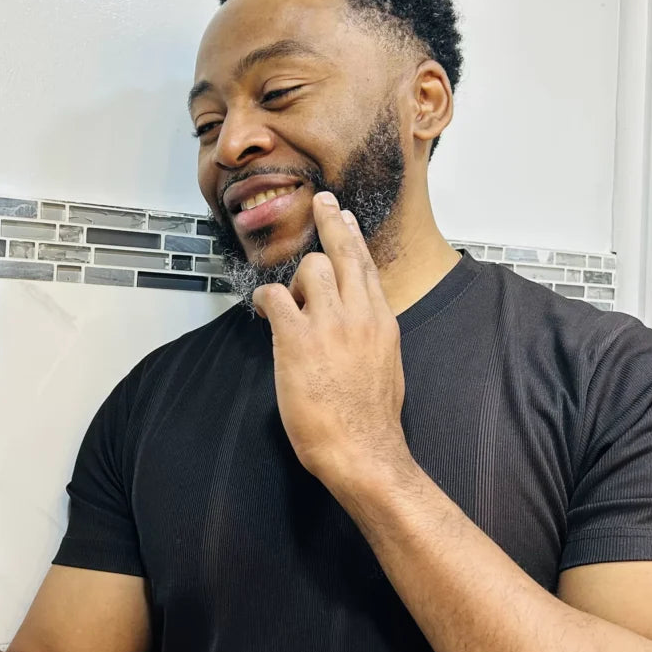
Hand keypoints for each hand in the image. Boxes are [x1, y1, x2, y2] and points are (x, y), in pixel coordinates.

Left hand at [252, 191, 411, 491]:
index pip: (366, 267)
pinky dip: (266, 298)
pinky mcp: (297, 338)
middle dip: (330, 222)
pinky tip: (264, 309)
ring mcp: (329, 324)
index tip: (344, 216)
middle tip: (321, 202)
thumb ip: (373, 336)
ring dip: (296, 280)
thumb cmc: (372, 419)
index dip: (352, 237)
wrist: (362, 449)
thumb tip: (360, 325)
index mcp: (382, 321)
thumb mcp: (387, 366)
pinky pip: (275, 297)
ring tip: (292, 305)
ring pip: (310, 268)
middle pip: (343, 252)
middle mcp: (360, 314)